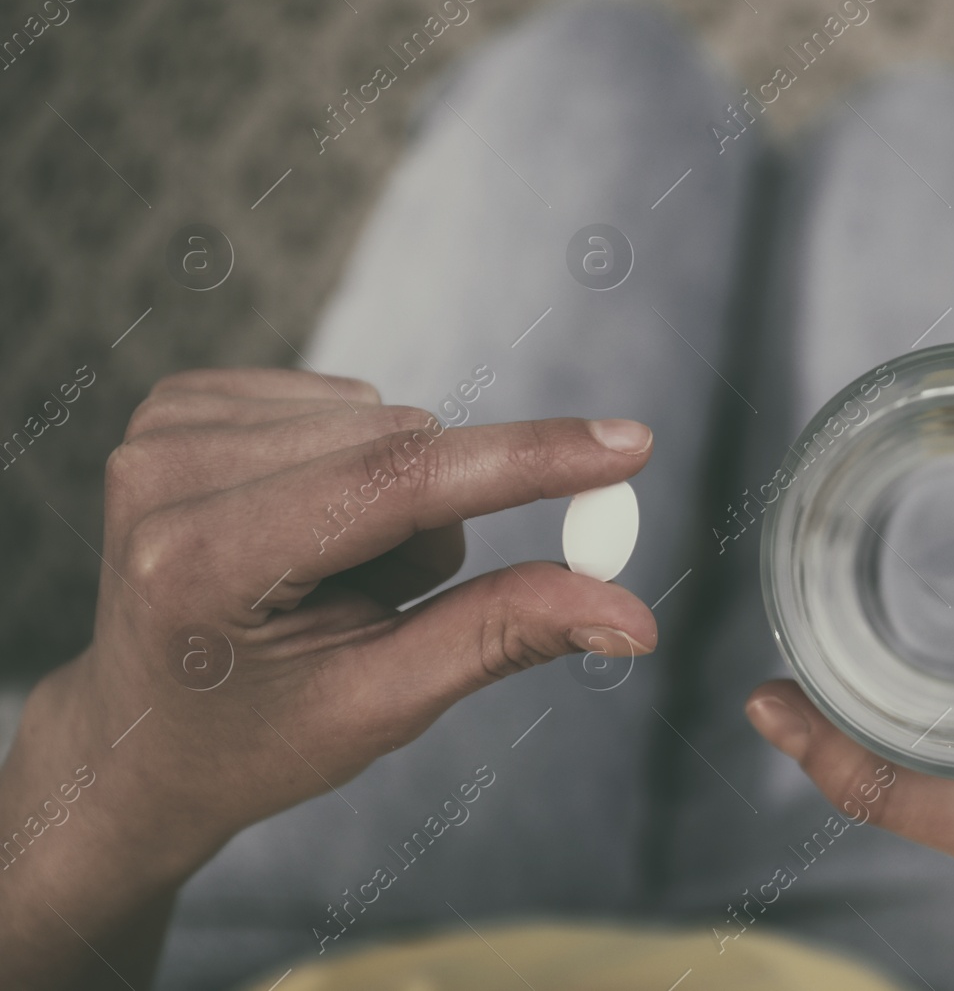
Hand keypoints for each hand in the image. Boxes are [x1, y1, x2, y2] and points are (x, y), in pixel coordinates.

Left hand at [0, 368, 656, 989]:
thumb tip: (631, 613)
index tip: (630, 445)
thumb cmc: (259, 735)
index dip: (526, 460)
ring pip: (383, 418)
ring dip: (394, 498)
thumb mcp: (385, 702)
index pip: (397, 482)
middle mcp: (165, 475)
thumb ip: (504, 634)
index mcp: (198, 566)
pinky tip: (303, 530)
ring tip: (327, 576)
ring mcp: (164, 425)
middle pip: (404, 446)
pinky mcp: (181, 400)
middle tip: (379, 603)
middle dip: (434, 521)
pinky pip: (347, 400)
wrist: (139, 734)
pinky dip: (355, 466)